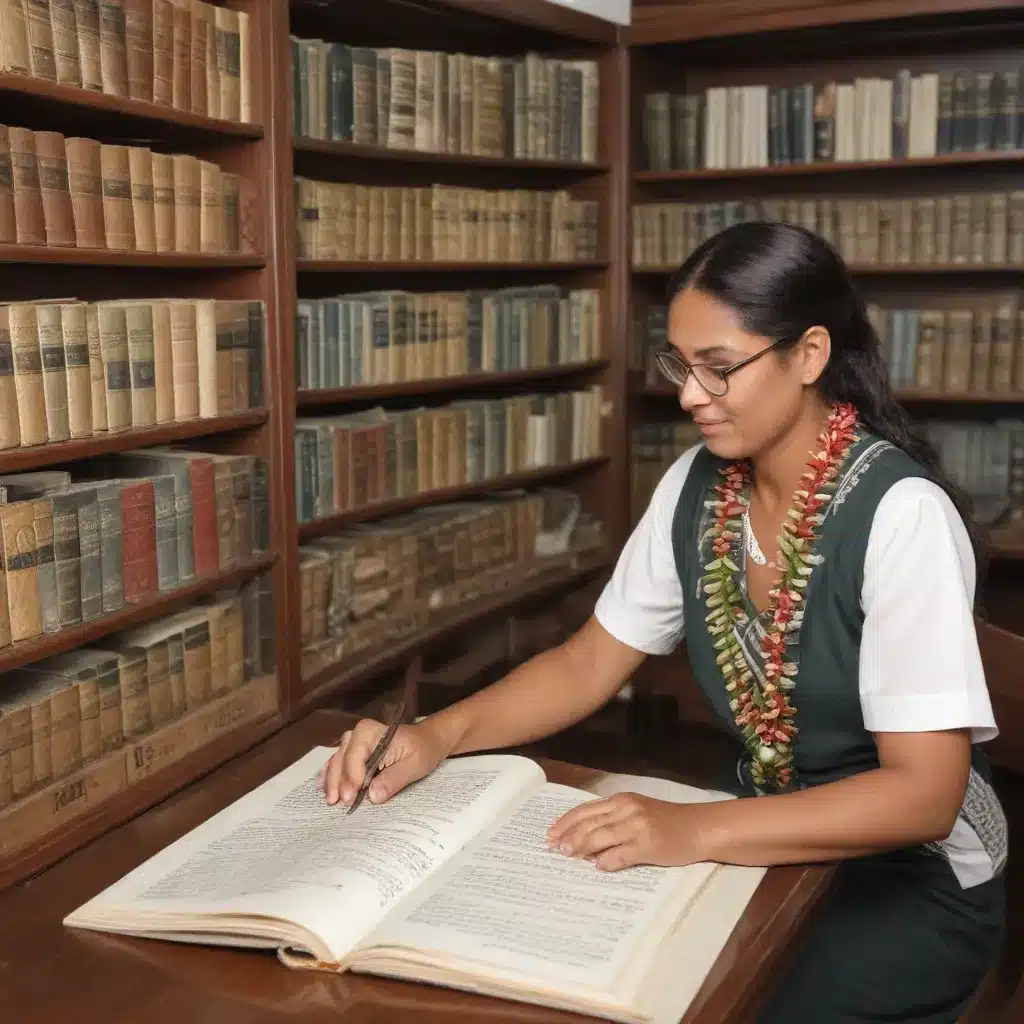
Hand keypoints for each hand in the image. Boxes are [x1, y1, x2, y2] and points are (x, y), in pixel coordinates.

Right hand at [317, 717, 450, 807]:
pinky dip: (330, 775)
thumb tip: (372, 796)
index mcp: (372, 732)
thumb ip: (393, 779)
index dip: (351, 776)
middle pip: (341, 758)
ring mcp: (354, 742)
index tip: (351, 797)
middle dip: (337, 781)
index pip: (355, 755)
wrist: (428, 740)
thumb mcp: (414, 765)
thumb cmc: (423, 750)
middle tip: (337, 803)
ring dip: (331, 781)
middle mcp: (358, 734)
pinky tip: (321, 786)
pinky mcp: (354, 752)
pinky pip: (338, 762)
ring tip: (329, 800)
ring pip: (336, 761)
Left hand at [546, 793, 708, 871]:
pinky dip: (606, 862)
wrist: (699, 827)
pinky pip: (619, 855)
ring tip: (568, 857)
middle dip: (568, 837)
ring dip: (580, 848)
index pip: (585, 810)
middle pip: (588, 823)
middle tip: (553, 849)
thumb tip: (585, 843)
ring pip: (599, 837)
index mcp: (621, 801)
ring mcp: (636, 826)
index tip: (550, 833)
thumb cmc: (667, 822)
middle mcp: (626, 809)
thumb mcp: (637, 813)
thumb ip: (613, 822)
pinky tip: (598, 867)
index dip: (565, 822)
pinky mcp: (647, 845)